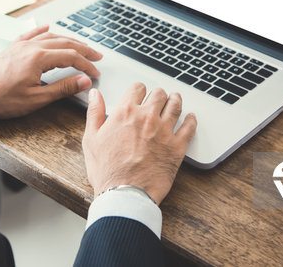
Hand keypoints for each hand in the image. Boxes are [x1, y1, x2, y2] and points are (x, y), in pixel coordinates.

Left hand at [0, 25, 102, 120]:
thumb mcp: (36, 98)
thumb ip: (63, 88)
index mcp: (39, 58)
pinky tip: (48, 27)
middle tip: (97, 55)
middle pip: (64, 43)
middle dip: (83, 49)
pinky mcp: (12, 48)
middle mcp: (31, 46)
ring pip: (50, 36)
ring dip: (68, 40)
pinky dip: (43, 30)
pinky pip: (31, 34)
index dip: (87, 65)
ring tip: (80, 45)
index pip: (71, 57)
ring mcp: (20, 45)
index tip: (96, 73)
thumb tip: (84, 81)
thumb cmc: (1, 99)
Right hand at [82, 83, 196, 205]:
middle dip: (158, 94)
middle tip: (158, 97)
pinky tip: (191, 118)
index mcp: (126, 112)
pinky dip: (191, 121)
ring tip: (175, 99)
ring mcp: (164, 131)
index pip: (137, 88)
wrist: (125, 194)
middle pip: (159, 94)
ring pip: (176, 106)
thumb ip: (94, 112)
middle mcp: (147, 117)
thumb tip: (95, 95)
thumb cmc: (107, 171)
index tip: (139, 93)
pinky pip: (189, 128)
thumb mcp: (91, 139)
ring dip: (176, 100)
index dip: (138, 90)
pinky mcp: (177, 147)